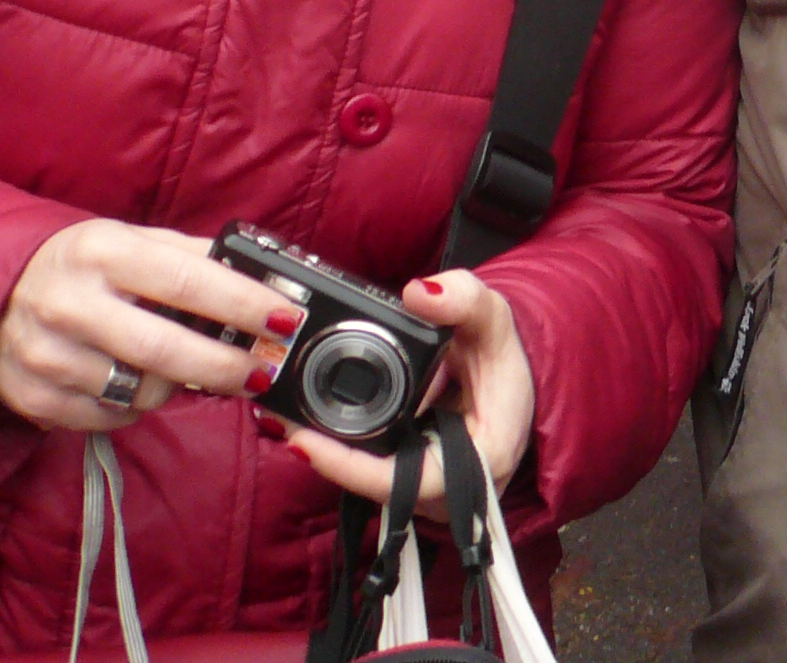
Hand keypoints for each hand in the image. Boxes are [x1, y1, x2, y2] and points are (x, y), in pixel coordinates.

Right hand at [0, 220, 292, 431]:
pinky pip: (112, 417)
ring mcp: (46, 356)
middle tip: (262, 371)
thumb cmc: (81, 267)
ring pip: (141, 391)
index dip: (243, 304)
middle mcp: (69, 303)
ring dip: (178, 386)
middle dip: (225, 365)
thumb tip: (259, 276)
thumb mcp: (129, 241)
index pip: (188, 281)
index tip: (284, 319)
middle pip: (165, 349)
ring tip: (183, 366)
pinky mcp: (33, 399)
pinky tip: (133, 380)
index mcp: (102, 251)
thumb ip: (190, 256)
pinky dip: (137, 405)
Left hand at [282, 270, 534, 519]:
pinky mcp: (405, 482)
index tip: (304, 442)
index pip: (403, 481)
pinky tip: (308, 423)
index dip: (349, 468)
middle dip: (326, 455)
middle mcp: (447, 492)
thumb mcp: (494, 323)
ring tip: (285, 418)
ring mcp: (423, 493)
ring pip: (365, 482)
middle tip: (280, 419)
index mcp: (478, 463)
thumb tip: (417, 291)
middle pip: (372, 484)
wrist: (506, 386)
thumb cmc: (504, 362)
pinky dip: (341, 449)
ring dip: (328, 453)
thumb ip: (465, 300)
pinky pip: (367, 473)